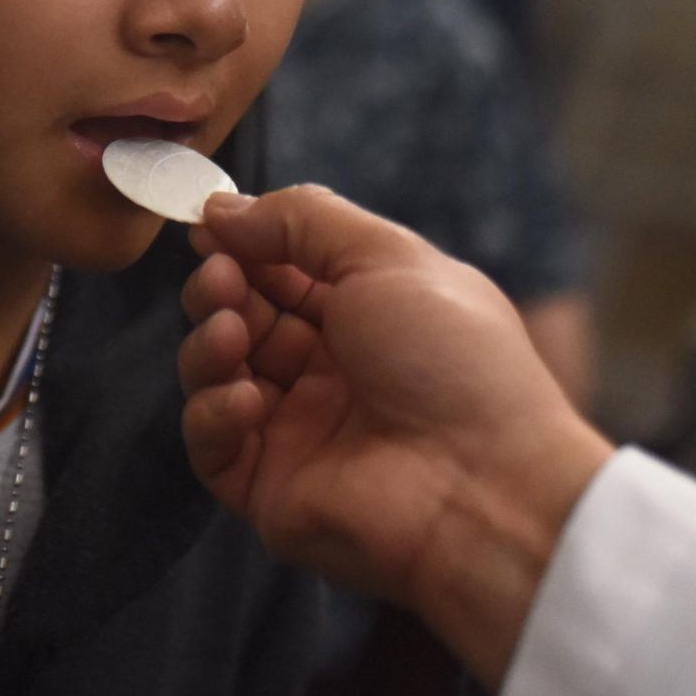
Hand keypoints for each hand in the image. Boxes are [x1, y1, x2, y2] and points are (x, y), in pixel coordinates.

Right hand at [181, 184, 613, 686]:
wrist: (489, 488)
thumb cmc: (456, 362)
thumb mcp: (388, 258)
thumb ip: (303, 221)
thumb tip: (222, 205)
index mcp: (367, 316)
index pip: (282, 271)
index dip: (243, 244)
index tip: (206, 224)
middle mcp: (330, 372)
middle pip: (242, 316)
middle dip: (220, 288)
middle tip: (220, 277)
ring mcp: (298, 432)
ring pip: (217, 375)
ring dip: (209, 344)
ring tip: (230, 333)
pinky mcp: (271, 490)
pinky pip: (213, 445)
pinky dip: (213, 413)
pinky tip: (247, 399)